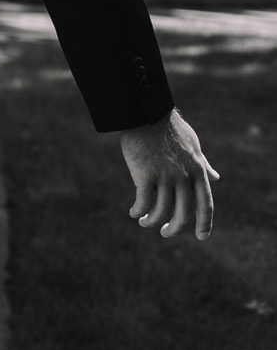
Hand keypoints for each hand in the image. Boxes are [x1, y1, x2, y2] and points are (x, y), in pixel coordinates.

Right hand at [119, 109, 218, 241]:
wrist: (146, 112)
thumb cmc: (169, 129)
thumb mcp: (193, 146)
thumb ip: (203, 165)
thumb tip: (216, 178)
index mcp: (197, 171)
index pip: (206, 204)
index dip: (205, 224)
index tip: (202, 237)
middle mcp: (184, 177)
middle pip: (183, 214)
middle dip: (174, 229)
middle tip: (166, 233)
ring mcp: (165, 176)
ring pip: (161, 212)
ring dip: (152, 221)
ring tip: (144, 221)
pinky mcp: (145, 175)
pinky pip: (143, 202)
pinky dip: (138, 211)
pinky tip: (133, 211)